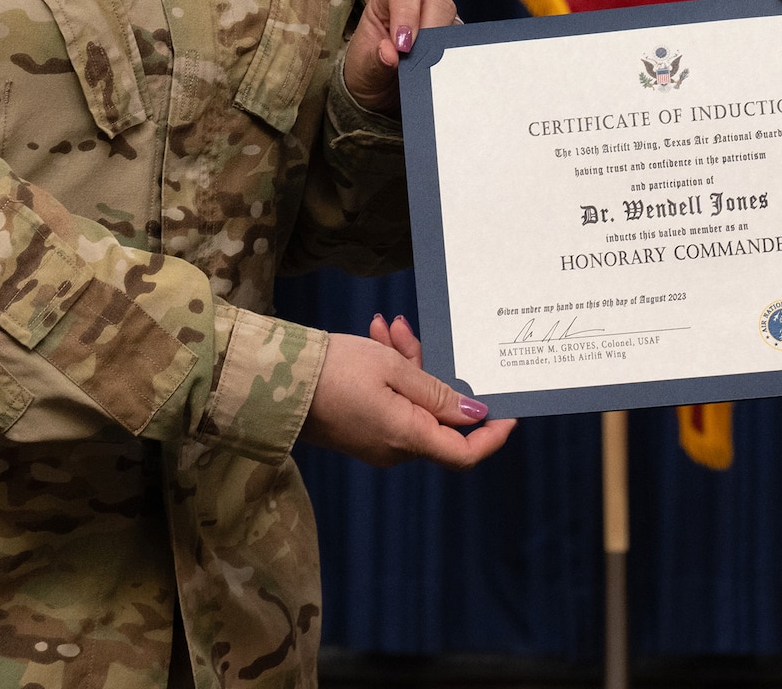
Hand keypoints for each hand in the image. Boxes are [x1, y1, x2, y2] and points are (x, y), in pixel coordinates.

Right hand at [299, 319, 515, 467]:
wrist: (272, 380)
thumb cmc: (334, 372)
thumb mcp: (392, 370)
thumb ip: (438, 393)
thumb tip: (476, 414)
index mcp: (407, 438)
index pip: (464, 453)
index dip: (492, 434)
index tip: (509, 407)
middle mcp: (394, 448)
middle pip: (438, 416)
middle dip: (436, 372)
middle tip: (416, 335)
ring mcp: (376, 439)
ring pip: (412, 401)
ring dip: (409, 363)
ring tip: (392, 327)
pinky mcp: (359, 427)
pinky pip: (390, 402)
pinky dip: (390, 371)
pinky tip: (379, 336)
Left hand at [343, 0, 457, 112]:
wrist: (379, 95)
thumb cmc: (367, 74)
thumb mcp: (363, 71)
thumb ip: (374, 61)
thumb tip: (389, 53)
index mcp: (388, 1)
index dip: (406, 12)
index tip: (402, 46)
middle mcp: (417, 6)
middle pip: (437, 2)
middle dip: (430, 32)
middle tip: (420, 62)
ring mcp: (439, 23)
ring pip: (454, 24)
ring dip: (443, 49)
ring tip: (428, 74)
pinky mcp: (453, 44)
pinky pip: (462, 47)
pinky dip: (454, 62)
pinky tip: (441, 77)